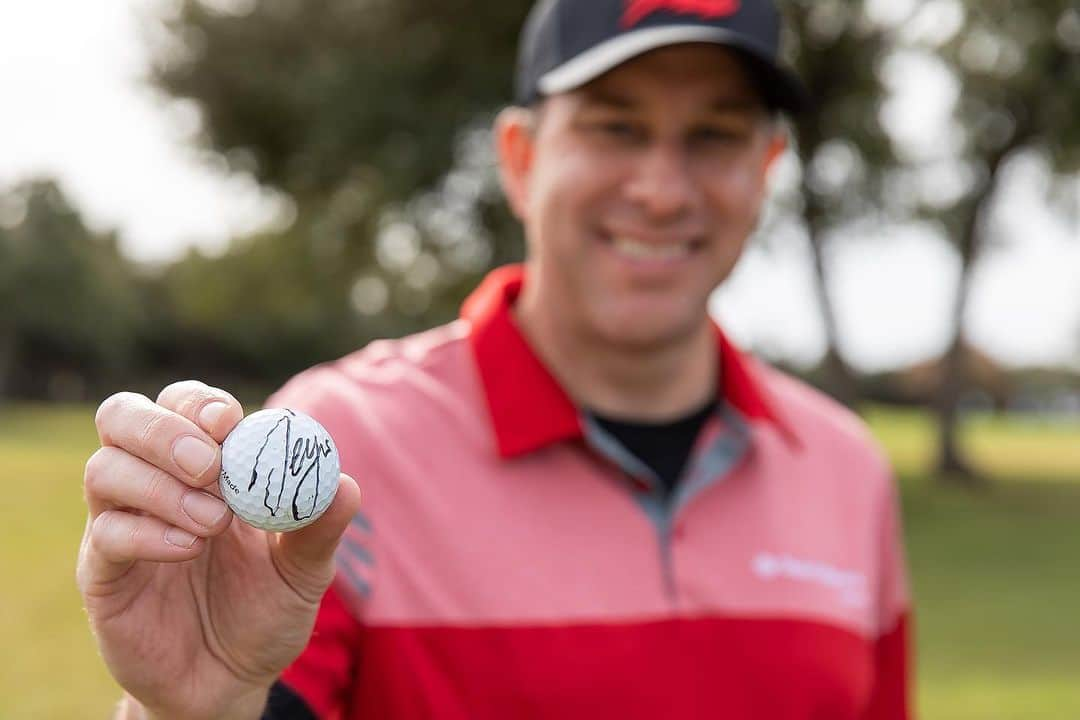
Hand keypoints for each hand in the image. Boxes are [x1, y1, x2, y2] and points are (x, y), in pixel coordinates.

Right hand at [77, 381, 362, 719]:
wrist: (230, 681)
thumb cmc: (265, 609)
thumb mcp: (305, 570)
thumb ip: (320, 526)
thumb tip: (344, 484)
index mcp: (204, 467)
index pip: (184, 404)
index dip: (201, 403)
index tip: (230, 421)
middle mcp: (154, 483)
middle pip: (123, 417)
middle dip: (164, 430)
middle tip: (210, 463)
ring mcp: (121, 524)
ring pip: (105, 469)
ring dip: (160, 486)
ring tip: (213, 521)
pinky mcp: (102, 573)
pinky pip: (105, 535)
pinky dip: (148, 533)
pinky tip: (188, 549)